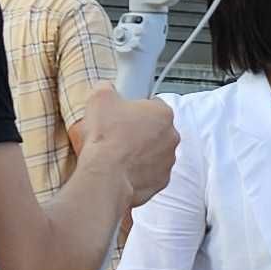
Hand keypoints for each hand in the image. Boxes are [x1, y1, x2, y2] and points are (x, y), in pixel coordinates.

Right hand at [88, 91, 178, 206]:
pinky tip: (122, 170)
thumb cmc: (106, 137)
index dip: (135, 109)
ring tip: (118, 154)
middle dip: (140, 131)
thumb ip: (106, 88)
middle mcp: (171, 136)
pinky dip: (139, 171)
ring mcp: (168, 160)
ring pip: (155, 152)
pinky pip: (151, 172)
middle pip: (156, 129)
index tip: (123, 114)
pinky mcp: (161, 181)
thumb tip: (106, 89)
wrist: (106, 175)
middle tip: (118, 135)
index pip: (153, 104)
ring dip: (140, 152)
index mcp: (162, 113)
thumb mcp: (99, 98)